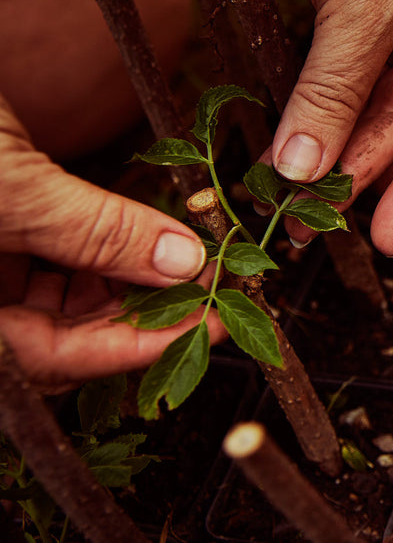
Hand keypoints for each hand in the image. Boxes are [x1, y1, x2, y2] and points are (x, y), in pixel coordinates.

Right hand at [0, 100, 222, 390]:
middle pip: (59, 335)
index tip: (214, 320)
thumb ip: (96, 230)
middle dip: (140, 309)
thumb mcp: (13, 188)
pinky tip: (148, 223)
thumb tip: (183, 262)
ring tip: (191, 247)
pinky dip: (97, 243)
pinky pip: (47, 255)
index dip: (141, 345)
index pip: (56, 360)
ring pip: (58, 296)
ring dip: (125, 274)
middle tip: (217, 280)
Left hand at [256, 0, 392, 255]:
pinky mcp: (356, 21)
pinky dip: (314, 115)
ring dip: (331, 150)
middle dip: (361, 171)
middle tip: (312, 224)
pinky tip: (289, 153)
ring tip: (293, 201)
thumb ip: (334, 92)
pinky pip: (339, 84)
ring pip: (369, 109)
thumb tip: (301, 173)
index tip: (386, 240)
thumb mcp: (363, 6)